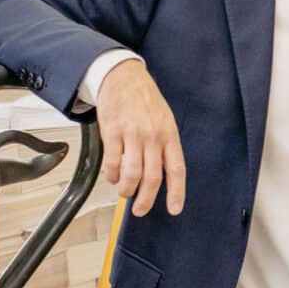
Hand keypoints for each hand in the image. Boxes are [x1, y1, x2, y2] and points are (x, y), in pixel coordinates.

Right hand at [97, 59, 186, 216]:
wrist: (123, 76)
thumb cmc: (145, 100)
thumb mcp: (165, 120)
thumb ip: (164, 145)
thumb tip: (161, 174)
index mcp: (170, 135)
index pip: (176, 169)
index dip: (176, 192)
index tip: (174, 209)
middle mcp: (153, 137)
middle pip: (152, 178)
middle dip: (146, 200)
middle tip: (140, 210)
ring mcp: (133, 135)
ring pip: (132, 174)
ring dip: (127, 189)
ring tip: (124, 192)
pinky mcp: (113, 132)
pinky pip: (113, 162)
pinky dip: (112, 175)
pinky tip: (112, 177)